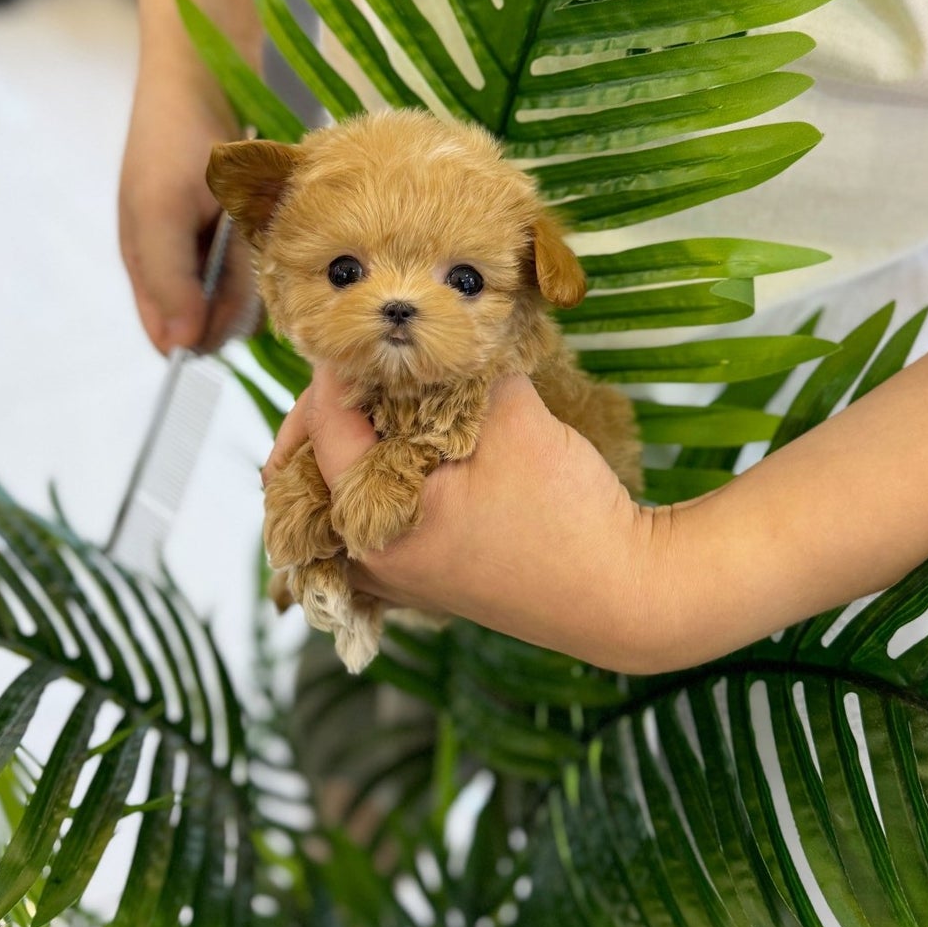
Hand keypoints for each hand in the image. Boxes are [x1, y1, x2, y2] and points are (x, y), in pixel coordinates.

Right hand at [118, 55, 255, 352]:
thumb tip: (180, 348)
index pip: (169, 334)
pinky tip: (276, 227)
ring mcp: (209, 238)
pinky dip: (268, 252)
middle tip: (250, 262)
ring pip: (240, 291)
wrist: (203, 67)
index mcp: (145, 261)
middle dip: (233, 305)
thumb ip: (169, 280)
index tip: (234, 320)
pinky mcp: (241, 219)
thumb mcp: (162, 212)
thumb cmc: (175, 138)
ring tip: (261, 235)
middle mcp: (177, 257)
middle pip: (210, 317)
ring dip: (255, 278)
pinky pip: (258, 258)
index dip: (199, 339)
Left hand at [264, 366, 685, 670]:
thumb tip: (438, 330)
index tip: (364, 330)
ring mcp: (393, 576)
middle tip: (360, 365)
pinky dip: (374, 480)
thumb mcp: (513, 422)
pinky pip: (369, 522)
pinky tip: (406, 446)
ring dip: (347, 446)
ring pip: (334, 498)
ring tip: (375, 402)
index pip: (323, 424)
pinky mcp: (423, 578)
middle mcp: (367, 559)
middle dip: (328, 408)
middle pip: (306, 470)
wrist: (621, 596)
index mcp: (371, 521)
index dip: (339, 366)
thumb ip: (464, 371)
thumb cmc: (564, 516)